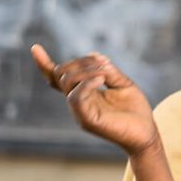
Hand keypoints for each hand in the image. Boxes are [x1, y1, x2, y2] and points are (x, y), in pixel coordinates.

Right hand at [30, 44, 158, 155]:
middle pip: (62, 74)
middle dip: (80, 62)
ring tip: (106, 74)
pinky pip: (75, 98)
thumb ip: (108, 70)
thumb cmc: (135, 110)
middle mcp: (78, 102)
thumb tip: (94, 54)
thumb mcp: (123, 84)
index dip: (45, 65)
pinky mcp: (87, 120)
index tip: (35, 48)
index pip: (57, 79)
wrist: (146, 132)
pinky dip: (86, 83)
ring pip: (67, 83)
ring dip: (86, 70)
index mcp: (83, 93)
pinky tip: (101, 80)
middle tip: (105, 65)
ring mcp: (80, 111)